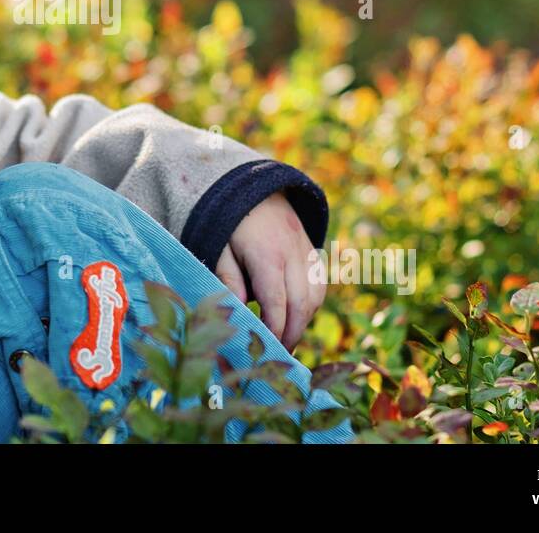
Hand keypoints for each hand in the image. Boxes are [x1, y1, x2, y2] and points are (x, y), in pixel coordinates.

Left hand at [213, 192, 323, 350]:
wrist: (251, 186)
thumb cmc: (228, 221)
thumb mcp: (219, 248)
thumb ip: (228, 278)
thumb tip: (237, 310)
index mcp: (267, 255)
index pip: (277, 303)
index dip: (275, 330)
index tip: (267, 348)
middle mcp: (293, 253)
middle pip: (301, 304)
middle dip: (293, 332)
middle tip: (280, 352)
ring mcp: (306, 250)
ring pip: (315, 295)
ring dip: (304, 320)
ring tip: (288, 337)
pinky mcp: (312, 249)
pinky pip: (319, 283)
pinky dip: (311, 303)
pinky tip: (297, 314)